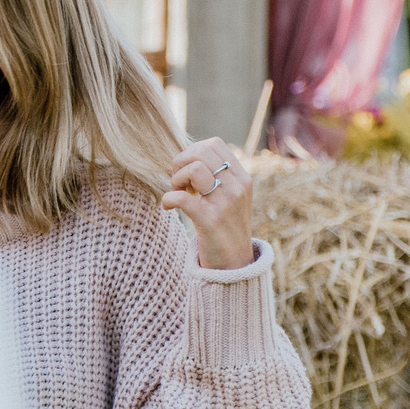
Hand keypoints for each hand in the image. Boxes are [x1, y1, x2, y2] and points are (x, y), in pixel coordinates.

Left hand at [160, 138, 254, 269]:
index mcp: (242, 178)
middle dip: (181, 162)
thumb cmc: (225, 227)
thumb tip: (188, 155)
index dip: (193, 152)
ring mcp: (225, 204)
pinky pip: (182, 198)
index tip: (188, 171)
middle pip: (201, 152)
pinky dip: (168, 199)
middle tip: (179, 183)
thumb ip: (217, 176)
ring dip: (177, 179)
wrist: (235, 264)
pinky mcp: (210, 222)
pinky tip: (167, 207)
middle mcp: (237, 188)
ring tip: (177, 193)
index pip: (214, 144)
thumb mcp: (230, 197)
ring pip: (194, 169)